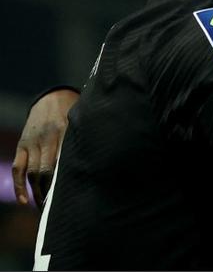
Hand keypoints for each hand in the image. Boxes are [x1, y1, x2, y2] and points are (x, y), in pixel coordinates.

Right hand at [12, 88, 78, 205]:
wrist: (53, 97)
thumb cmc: (76, 113)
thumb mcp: (85, 122)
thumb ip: (88, 141)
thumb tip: (101, 165)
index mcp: (67, 131)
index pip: (65, 161)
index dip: (67, 181)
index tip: (74, 197)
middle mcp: (47, 138)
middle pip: (46, 171)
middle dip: (51, 192)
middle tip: (58, 209)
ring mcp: (32, 142)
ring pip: (32, 172)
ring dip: (37, 192)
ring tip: (45, 209)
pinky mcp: (22, 145)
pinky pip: (17, 168)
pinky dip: (19, 186)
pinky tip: (24, 201)